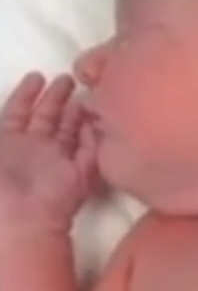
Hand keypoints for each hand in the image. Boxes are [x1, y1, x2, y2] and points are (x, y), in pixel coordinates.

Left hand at [0, 73, 97, 234]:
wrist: (23, 214)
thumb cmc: (1, 178)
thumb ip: (5, 123)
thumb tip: (11, 116)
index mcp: (7, 146)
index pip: (17, 114)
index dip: (26, 94)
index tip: (37, 75)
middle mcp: (33, 152)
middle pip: (47, 119)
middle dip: (56, 97)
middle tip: (68, 78)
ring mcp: (58, 162)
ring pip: (71, 132)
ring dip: (77, 113)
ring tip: (85, 94)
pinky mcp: (81, 174)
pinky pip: (91, 149)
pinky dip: (94, 133)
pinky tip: (95, 116)